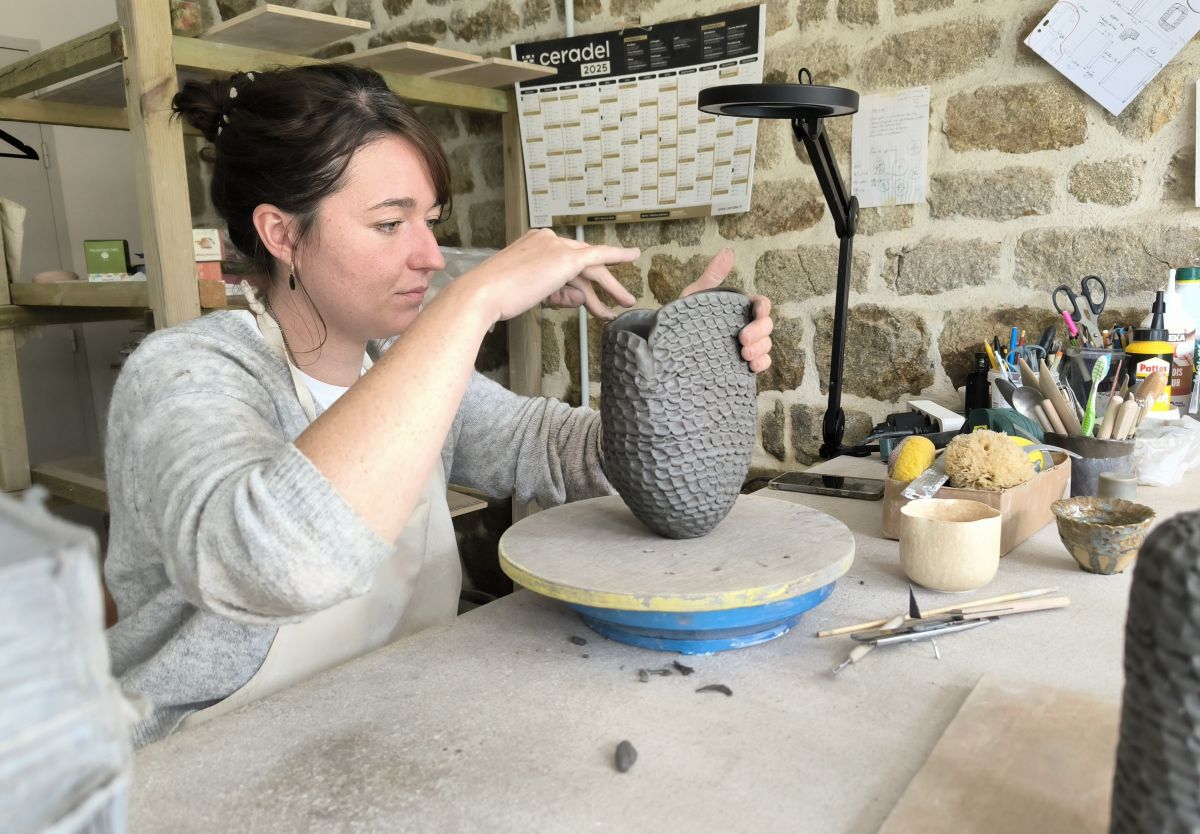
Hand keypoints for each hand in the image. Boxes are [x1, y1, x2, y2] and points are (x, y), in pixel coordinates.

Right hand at [465, 229, 638, 322]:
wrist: (483, 293)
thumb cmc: (495, 297)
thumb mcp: (529, 294)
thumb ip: (558, 293)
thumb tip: (581, 297)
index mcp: (534, 243)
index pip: (563, 264)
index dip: (573, 287)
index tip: (586, 298)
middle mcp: (547, 239)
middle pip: (582, 264)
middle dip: (601, 285)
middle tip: (618, 301)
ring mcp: (556, 246)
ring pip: (592, 267)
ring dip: (611, 288)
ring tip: (625, 303)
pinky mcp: (565, 258)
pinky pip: (598, 255)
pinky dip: (617, 255)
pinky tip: (633, 256)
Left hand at [679, 248, 772, 373]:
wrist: (671, 345)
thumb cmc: (685, 315)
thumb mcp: (698, 293)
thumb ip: (713, 274)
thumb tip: (727, 251)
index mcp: (740, 308)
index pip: (762, 304)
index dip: (763, 308)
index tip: (756, 313)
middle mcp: (746, 325)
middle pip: (767, 326)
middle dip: (759, 332)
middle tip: (742, 339)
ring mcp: (746, 345)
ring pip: (766, 345)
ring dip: (760, 349)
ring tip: (744, 355)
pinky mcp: (742, 363)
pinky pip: (761, 364)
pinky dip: (761, 364)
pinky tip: (752, 367)